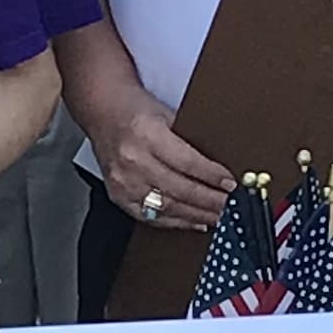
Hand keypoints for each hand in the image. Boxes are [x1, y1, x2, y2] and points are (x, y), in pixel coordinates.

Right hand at [80, 82, 230, 231]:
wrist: (101, 112)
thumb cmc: (135, 110)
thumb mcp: (167, 115)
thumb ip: (190, 141)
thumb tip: (220, 167)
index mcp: (146, 135)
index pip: (187, 162)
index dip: (212, 176)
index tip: (230, 184)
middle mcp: (132, 160)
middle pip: (180, 189)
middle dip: (210, 200)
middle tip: (230, 205)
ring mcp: (123, 182)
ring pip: (168, 207)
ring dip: (197, 215)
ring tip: (218, 216)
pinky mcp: (118, 196)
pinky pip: (151, 217)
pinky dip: (176, 222)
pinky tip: (194, 222)